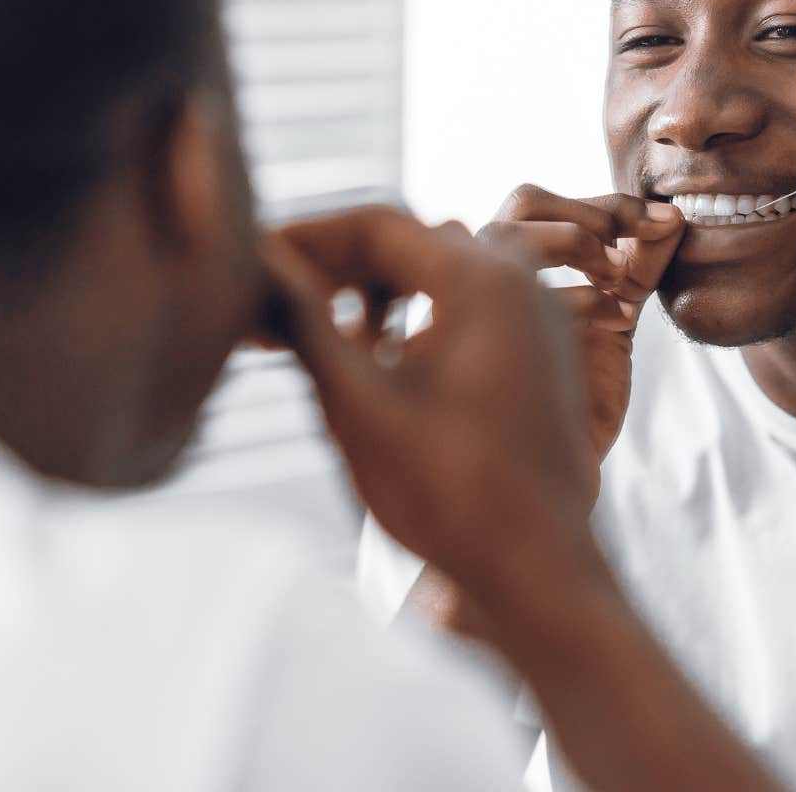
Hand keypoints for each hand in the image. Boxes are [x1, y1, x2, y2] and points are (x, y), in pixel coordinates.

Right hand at [261, 207, 602, 600]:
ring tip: (316, 334)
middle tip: (273, 302)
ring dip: (374, 293)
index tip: (254, 260)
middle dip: (335, 267)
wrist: (539, 570)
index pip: (377, 225)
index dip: (305, 238)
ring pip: (439, 274)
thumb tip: (257, 263)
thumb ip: (305, 322)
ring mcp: (539, 319)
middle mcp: (522, 283)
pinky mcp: (542, 355)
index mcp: (484, 280)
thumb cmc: (451, 495)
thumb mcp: (357, 404)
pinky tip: (374, 360)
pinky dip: (415, 318)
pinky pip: (470, 308)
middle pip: (410, 243)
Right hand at [476, 185, 684, 457]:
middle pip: (523, 202)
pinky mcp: (486, 340)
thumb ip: (640, 265)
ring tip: (617, 275)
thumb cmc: (576, 397)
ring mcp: (481, 305)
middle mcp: (486, 277)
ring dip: (574, 240)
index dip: (604, 204)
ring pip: (507, 231)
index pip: (542, 203)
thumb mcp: (618, 315)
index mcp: (509, 265)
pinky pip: (520, 295)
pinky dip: (579, 296)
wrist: (554, 475)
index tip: (661, 221)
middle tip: (633, 245)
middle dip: (586, 212)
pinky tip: (615, 319)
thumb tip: (674, 217)